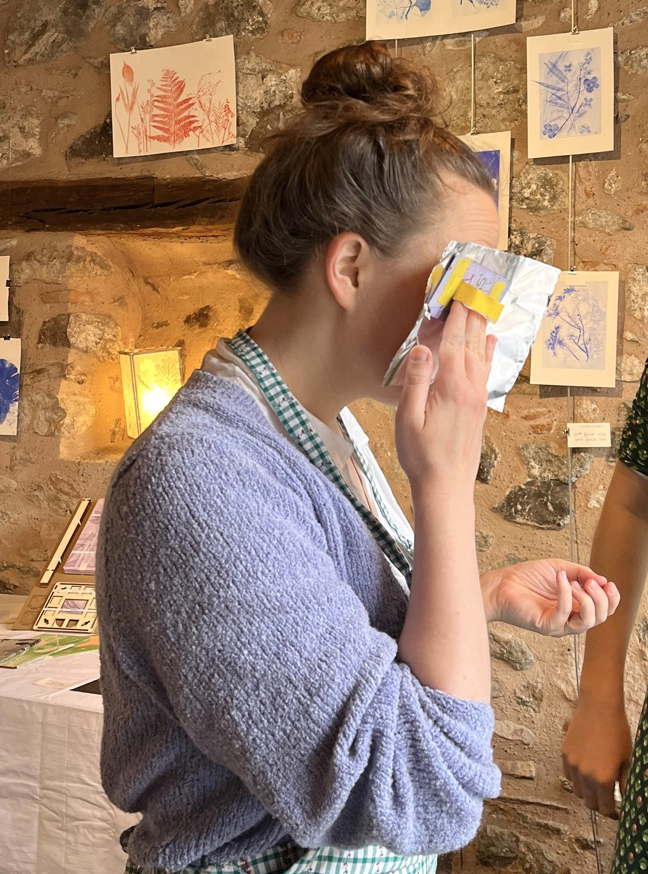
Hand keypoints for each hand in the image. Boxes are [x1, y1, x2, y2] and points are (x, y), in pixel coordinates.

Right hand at [395, 301, 496, 495]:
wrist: (446, 486)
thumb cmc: (422, 456)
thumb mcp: (407, 418)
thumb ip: (416, 380)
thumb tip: (422, 348)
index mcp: (451, 387)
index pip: (456, 340)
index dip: (457, 313)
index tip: (459, 289)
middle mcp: (470, 388)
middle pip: (473, 341)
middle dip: (472, 311)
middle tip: (475, 285)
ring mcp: (478, 398)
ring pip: (482, 353)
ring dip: (481, 326)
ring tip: (482, 302)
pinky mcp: (479, 408)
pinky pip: (486, 369)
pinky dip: (487, 350)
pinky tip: (490, 340)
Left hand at [482, 559, 619, 634]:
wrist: (502, 584)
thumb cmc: (527, 577)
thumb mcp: (559, 568)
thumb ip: (581, 573)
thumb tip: (603, 580)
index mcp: (576, 606)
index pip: (604, 610)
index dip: (612, 598)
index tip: (608, 583)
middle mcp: (570, 618)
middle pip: (600, 617)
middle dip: (601, 598)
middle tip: (589, 581)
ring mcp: (559, 624)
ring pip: (588, 622)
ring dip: (588, 600)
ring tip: (576, 583)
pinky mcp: (547, 625)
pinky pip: (565, 615)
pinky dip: (567, 595)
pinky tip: (560, 580)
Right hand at [562, 692, 631, 817]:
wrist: (599, 707)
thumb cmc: (617, 731)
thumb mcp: (627, 759)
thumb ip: (624, 782)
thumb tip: (625, 797)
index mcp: (603, 779)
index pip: (604, 808)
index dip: (612, 814)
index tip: (616, 813)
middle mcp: (585, 775)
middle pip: (589, 802)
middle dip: (599, 804)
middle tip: (607, 800)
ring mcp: (573, 764)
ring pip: (577, 790)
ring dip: (586, 792)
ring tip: (596, 785)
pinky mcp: (565, 754)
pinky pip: (568, 774)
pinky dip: (576, 778)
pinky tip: (585, 771)